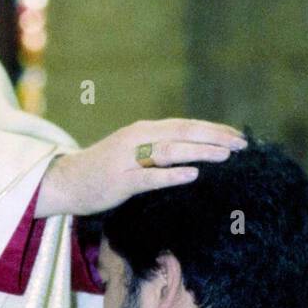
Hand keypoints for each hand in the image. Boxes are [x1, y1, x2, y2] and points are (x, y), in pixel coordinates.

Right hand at [35, 119, 246, 217]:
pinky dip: (171, 175)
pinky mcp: (120, 181)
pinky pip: (149, 177)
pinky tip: (192, 176)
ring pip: (169, 151)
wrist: (66, 182)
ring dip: (199, 152)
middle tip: (242, 145)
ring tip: (225, 156)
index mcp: (143, 130)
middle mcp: (137, 138)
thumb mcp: (133, 151)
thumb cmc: (104, 169)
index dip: (213, 129)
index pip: (185, 125)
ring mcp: (127, 159)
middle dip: (214, 137)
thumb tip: (194, 150)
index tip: (238, 136)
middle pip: (182, 133)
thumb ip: (159, 147)